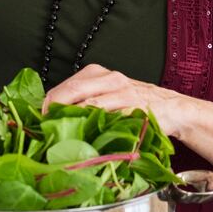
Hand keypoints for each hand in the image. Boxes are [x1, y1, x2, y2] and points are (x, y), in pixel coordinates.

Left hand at [44, 64, 193, 141]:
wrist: (172, 108)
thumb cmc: (136, 105)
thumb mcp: (108, 95)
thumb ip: (84, 102)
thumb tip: (53, 118)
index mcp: (98, 73)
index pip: (65, 85)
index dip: (49, 103)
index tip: (39, 120)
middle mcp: (109, 78)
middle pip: (73, 90)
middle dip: (55, 109)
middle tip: (44, 127)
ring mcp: (122, 92)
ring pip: (89, 103)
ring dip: (72, 120)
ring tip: (59, 134)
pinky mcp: (134, 108)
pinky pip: (110, 117)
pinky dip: (96, 128)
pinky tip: (86, 138)